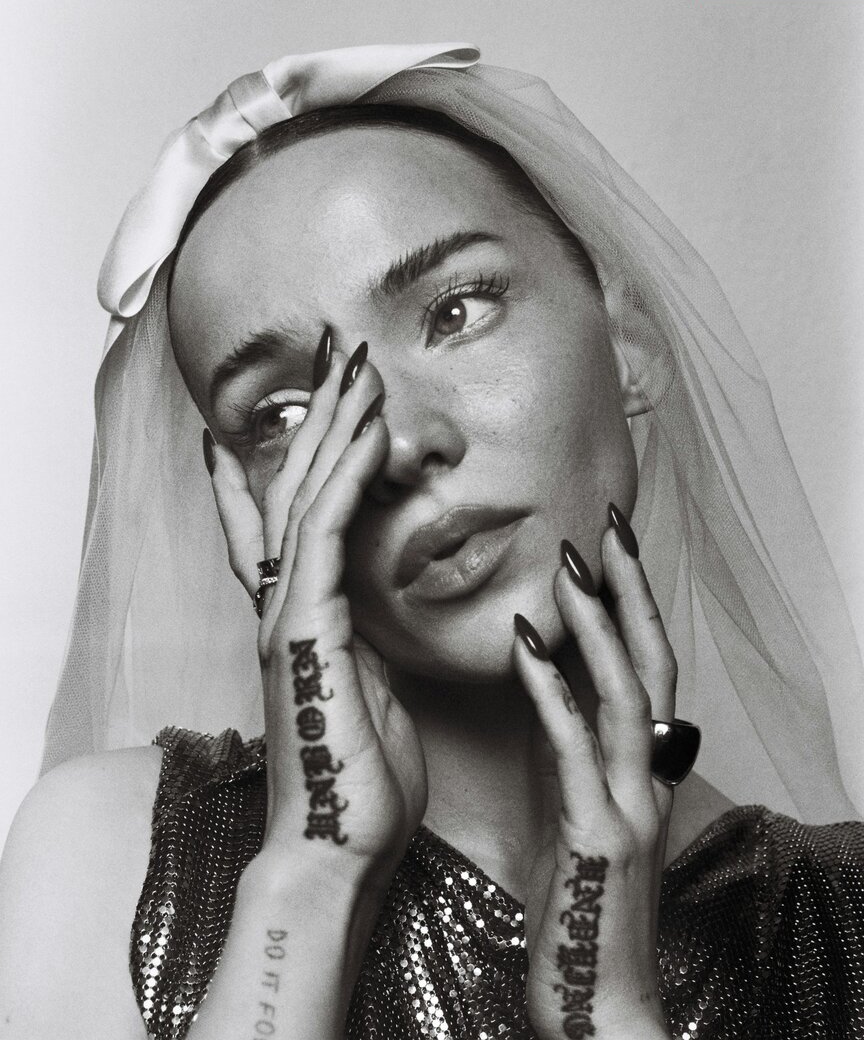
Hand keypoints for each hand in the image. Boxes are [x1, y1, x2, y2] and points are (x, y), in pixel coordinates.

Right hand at [206, 340, 426, 881]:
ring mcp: (287, 615)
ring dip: (332, 426)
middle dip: (317, 416)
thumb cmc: (361, 774)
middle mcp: (283, 604)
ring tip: (356, 366)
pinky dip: (345, 476)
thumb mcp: (373, 685)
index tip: (311, 399)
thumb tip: (374, 603)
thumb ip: (364, 633)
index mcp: (302, 615)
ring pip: (304, 496)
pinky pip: (323, 535)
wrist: (339, 844)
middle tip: (334, 353)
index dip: (295, 451)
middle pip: (293, 487)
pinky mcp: (305, 632)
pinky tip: (366, 431)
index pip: (286, 514)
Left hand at [514, 520, 675, 1039]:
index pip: (645, 666)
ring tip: (569, 564)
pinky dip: (551, 689)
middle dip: (630, 589)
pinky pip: (575, 747)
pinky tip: (525, 645)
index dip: (631, 602)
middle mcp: (647, 776)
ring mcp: (630, 804)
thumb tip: (547, 683)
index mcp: (639, 767)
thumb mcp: (576, 807)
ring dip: (598, 622)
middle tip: (607, 523)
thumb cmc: (578, 902)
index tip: (608, 545)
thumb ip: (570, 746)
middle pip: (650, 661)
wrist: (595, 999)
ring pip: (625, 692)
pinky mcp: (598, 835)